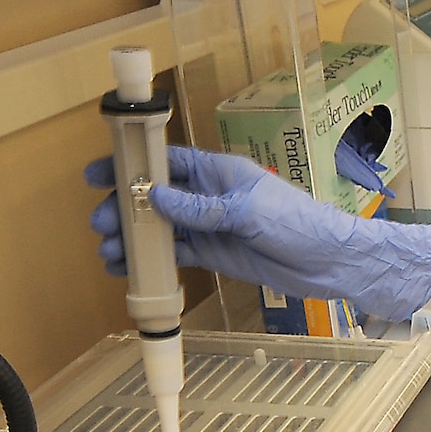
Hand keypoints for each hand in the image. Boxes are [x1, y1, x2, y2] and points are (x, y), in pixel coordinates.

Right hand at [85, 146, 430, 320]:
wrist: (332, 262)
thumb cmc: (299, 223)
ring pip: (162, 228)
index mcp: (218, 172)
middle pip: (156, 197)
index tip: (99, 174)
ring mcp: (211, 226)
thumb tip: (156, 197)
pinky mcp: (216, 255)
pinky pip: (178, 255)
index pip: (166, 162)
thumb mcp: (249, 212)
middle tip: (101, 224)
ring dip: (134, 238)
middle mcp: (210, 196)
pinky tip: (129, 269)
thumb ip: (202, 207)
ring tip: (110, 253)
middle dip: (126, 208)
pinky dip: (153, 262)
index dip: (132, 166)